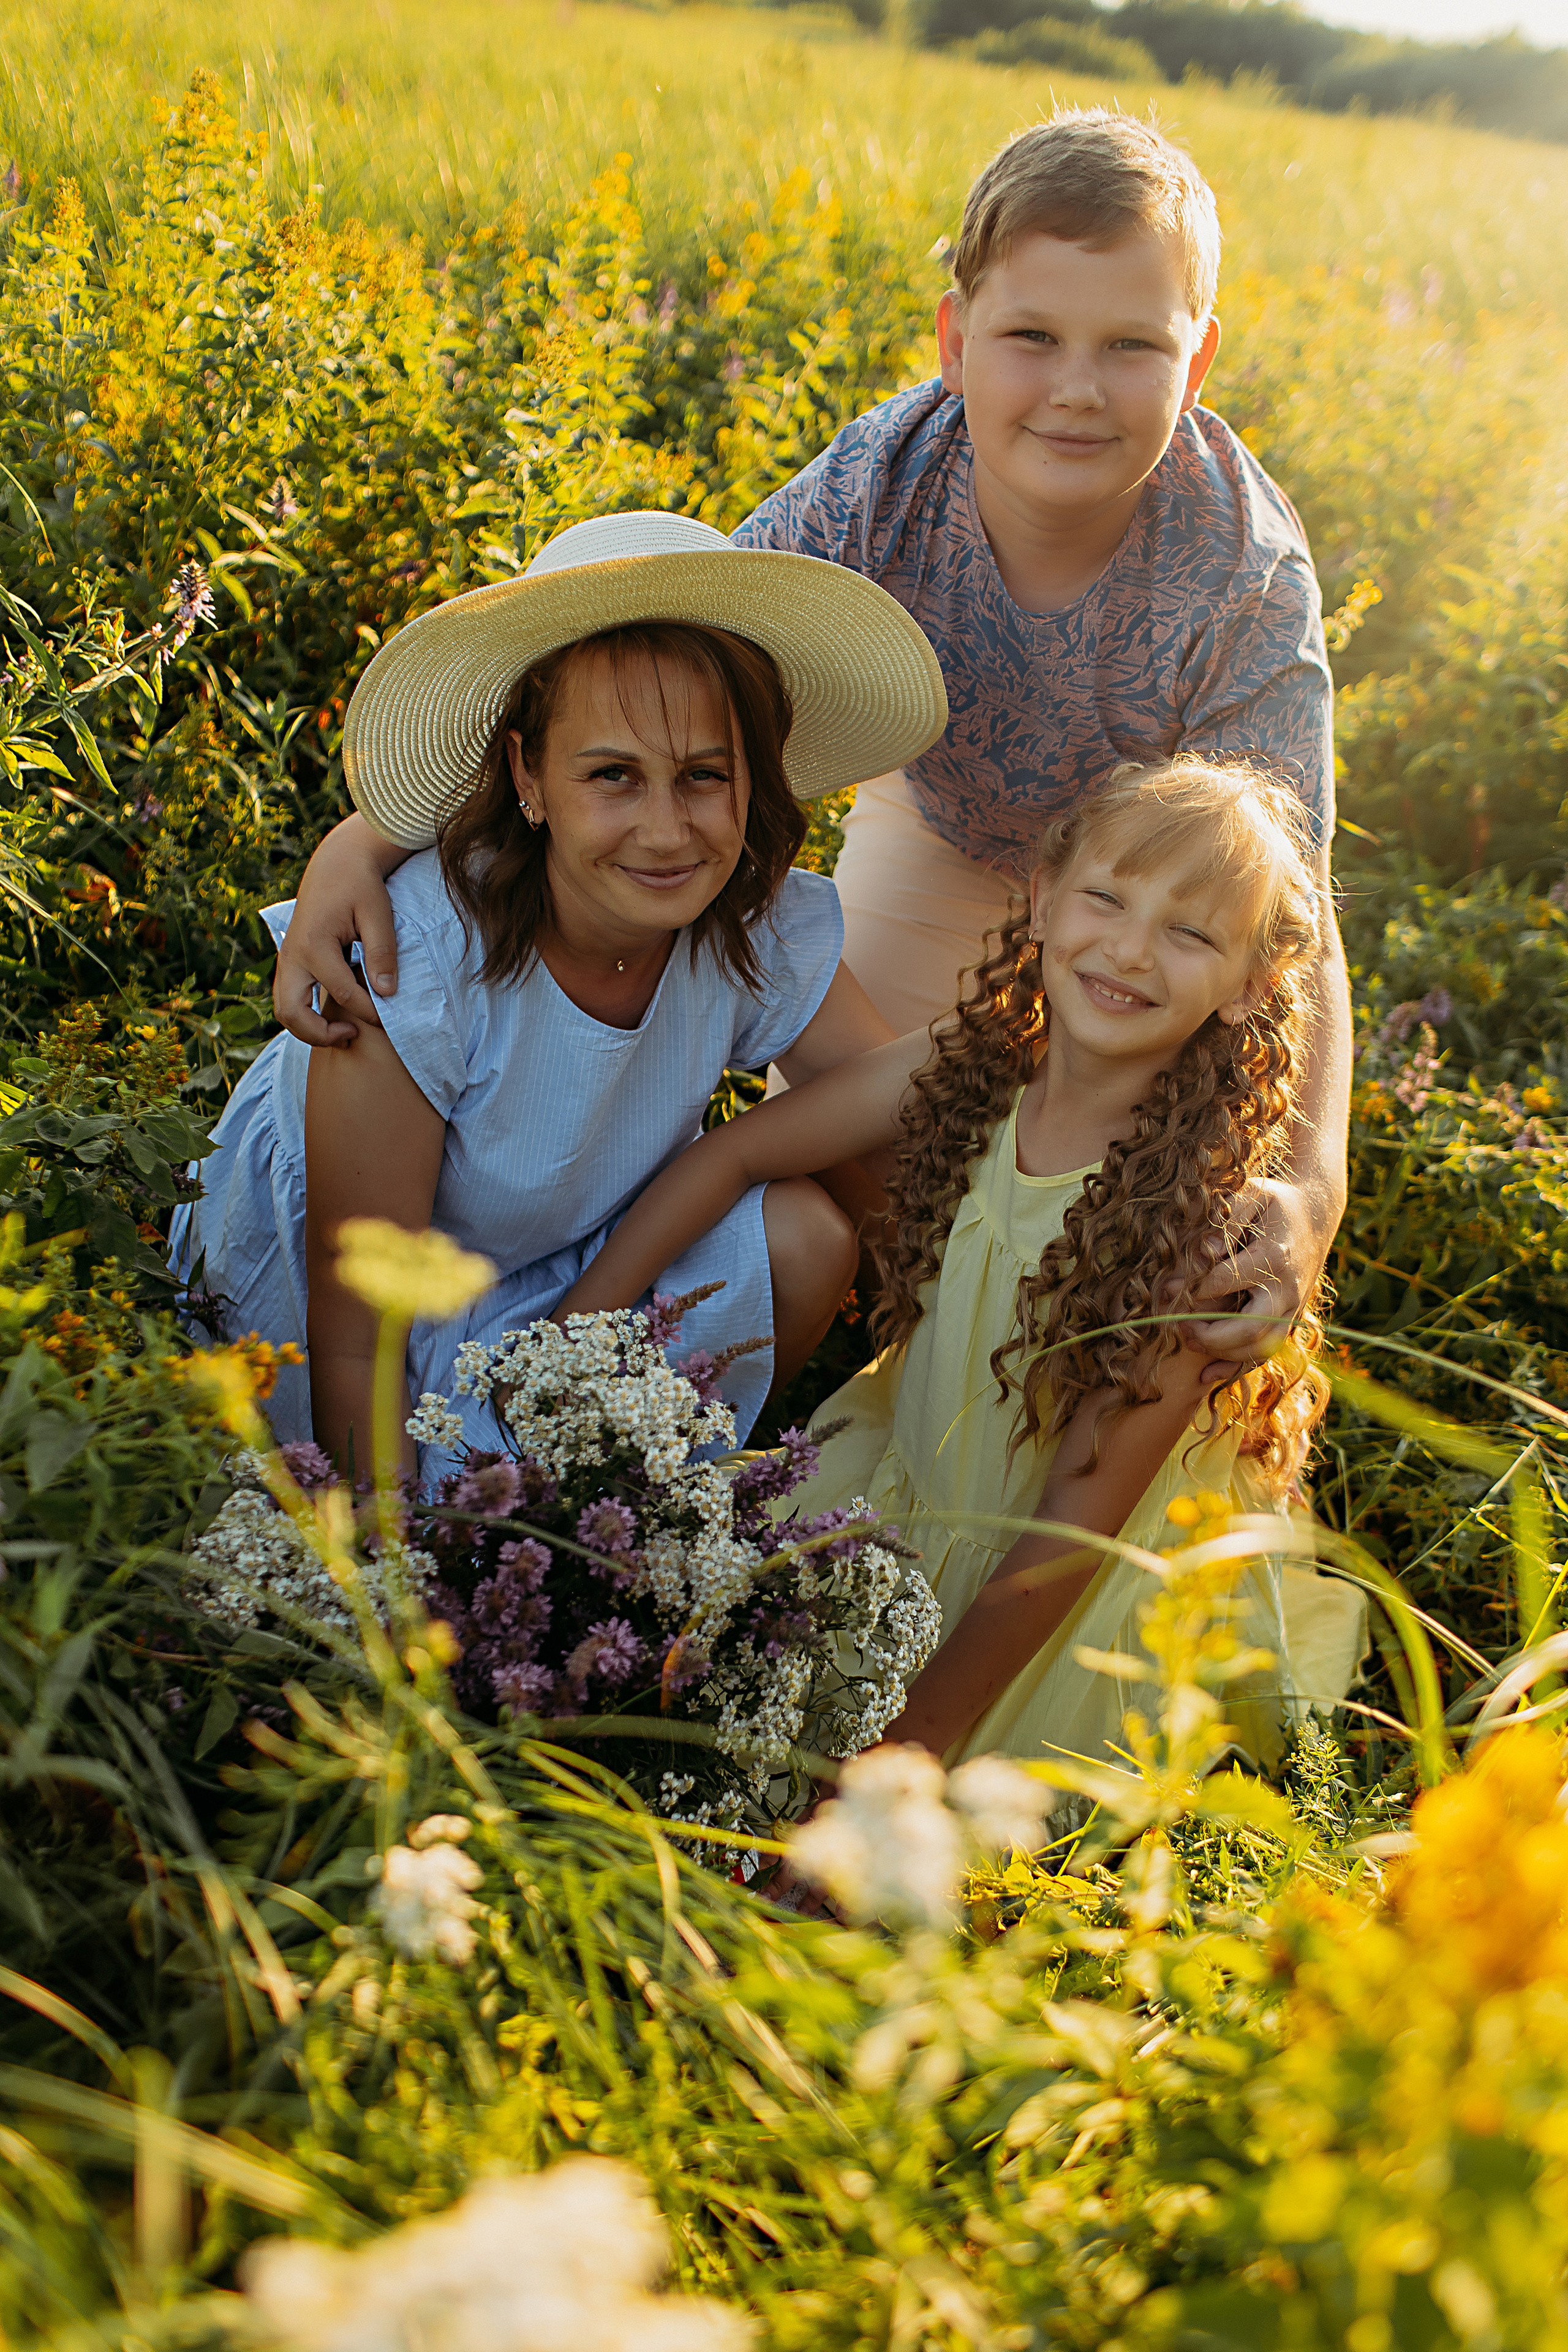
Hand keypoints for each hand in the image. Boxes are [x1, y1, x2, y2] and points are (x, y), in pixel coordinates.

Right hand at [272, 816, 405, 1047]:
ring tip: (344, 1031)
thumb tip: (387, 993)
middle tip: (352, 1034)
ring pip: (284, 1010)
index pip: (344, 993)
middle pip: (292, 1013)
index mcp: (314, 944)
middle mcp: (292, 955)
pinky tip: (335, 1014)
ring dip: (308, 1029)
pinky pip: (288, 998)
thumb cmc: (360, 885)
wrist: (337, 863)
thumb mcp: (377, 914)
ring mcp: (286, 959)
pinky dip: (305, 1014)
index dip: (369, 1012)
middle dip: (321, 1034)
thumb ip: (382, 953)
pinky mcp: (290, 961)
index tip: (391, 1018)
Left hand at [1187, 1175, 1330, 1377]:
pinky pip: (1265, 1354)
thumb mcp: (1253, 1196)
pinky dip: (1235, 1368)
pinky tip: (1206, 1376)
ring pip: (1259, 1348)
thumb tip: (1205, 1253)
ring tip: (1187, 1338)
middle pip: (1250, 1327)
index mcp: (1274, 1257)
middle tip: (1178, 1326)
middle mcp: (1287, 1289)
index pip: (1227, 1280)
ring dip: (1220, 1352)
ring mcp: (1291, 1309)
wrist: (1314, 1215)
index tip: (1167, 1289)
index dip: (1194, 1288)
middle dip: (1210, 1334)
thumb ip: (1228, 1221)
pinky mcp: (1288, 1321)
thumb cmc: (1274, 1203)